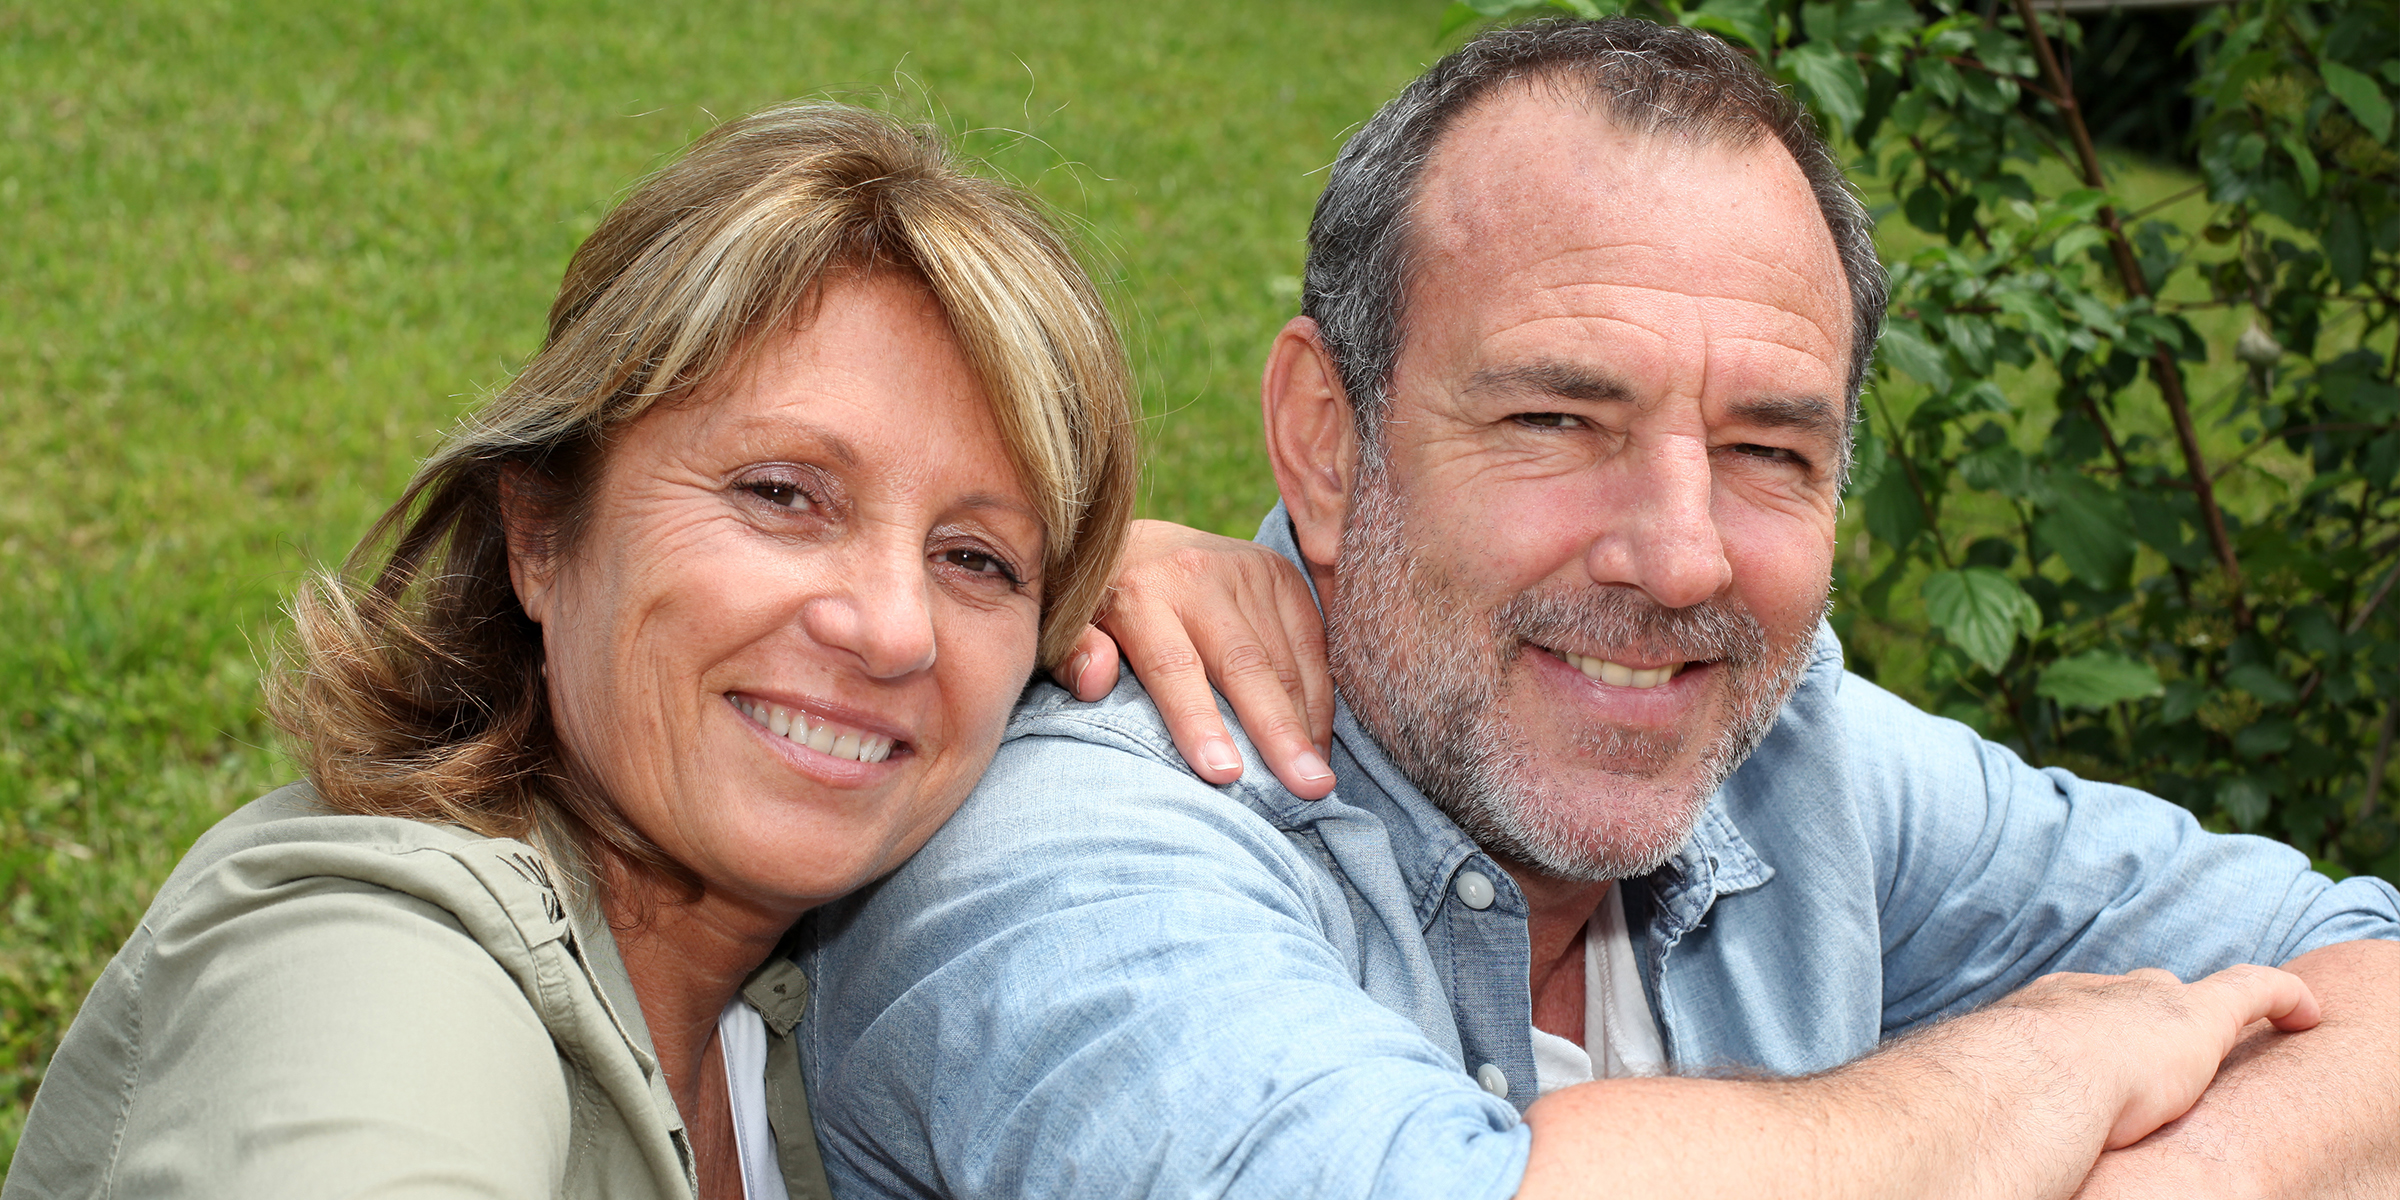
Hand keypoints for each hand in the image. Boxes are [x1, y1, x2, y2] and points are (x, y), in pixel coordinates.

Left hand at [1053, 520, 1335, 797]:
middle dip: (1279, 732)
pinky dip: (1319, 695)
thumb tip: (1094, 682)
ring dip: (1305, 723)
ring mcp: (1245, 569)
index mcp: (1140, 592)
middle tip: (1308, 789)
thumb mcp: (1066, 625)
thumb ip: (1074, 654)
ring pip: (1285, 658)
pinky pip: (1311, 641)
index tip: (1224, 774)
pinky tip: (1319, 740)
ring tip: (1318, 779)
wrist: (1128, 535)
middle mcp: (1198, 576)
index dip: (1199, 722)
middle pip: (1246, 666)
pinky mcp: (1280, 572)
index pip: (1174, 666)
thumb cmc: (1096, 601)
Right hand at [1998, 964, 2319, 1151]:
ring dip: (2205, 1013)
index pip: (2082, 1010)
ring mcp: (2148, 999)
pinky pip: (2255, 991)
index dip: (2096, 1031)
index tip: (2103, 1058)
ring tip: (2230, 1033)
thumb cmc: (2007, 1101)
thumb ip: (2014, 1104)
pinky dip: (2283, 998)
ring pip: (2186, 995)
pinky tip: (2306, 1014)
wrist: (2034, 1078)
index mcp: (2046, 1010)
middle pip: (2133, 996)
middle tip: (2157, 1052)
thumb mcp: (2003, 1095)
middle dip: (2144, 1016)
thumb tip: (2002, 1145)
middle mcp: (2096, 994)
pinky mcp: (2201, 1016)